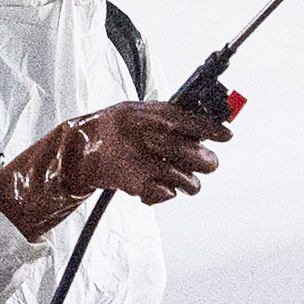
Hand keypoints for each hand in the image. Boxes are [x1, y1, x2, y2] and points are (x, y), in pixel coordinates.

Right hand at [0, 102, 230, 235]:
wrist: (78, 148)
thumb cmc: (113, 127)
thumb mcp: (139, 109)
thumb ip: (169, 114)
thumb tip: (205, 119)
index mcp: (159, 115)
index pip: (200, 123)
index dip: (217, 131)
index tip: (226, 136)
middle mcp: (157, 137)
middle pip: (204, 157)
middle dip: (206, 162)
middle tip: (201, 162)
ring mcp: (149, 162)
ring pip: (190, 182)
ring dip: (186, 183)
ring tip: (175, 178)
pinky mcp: (141, 185)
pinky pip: (169, 195)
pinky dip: (164, 194)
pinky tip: (153, 185)